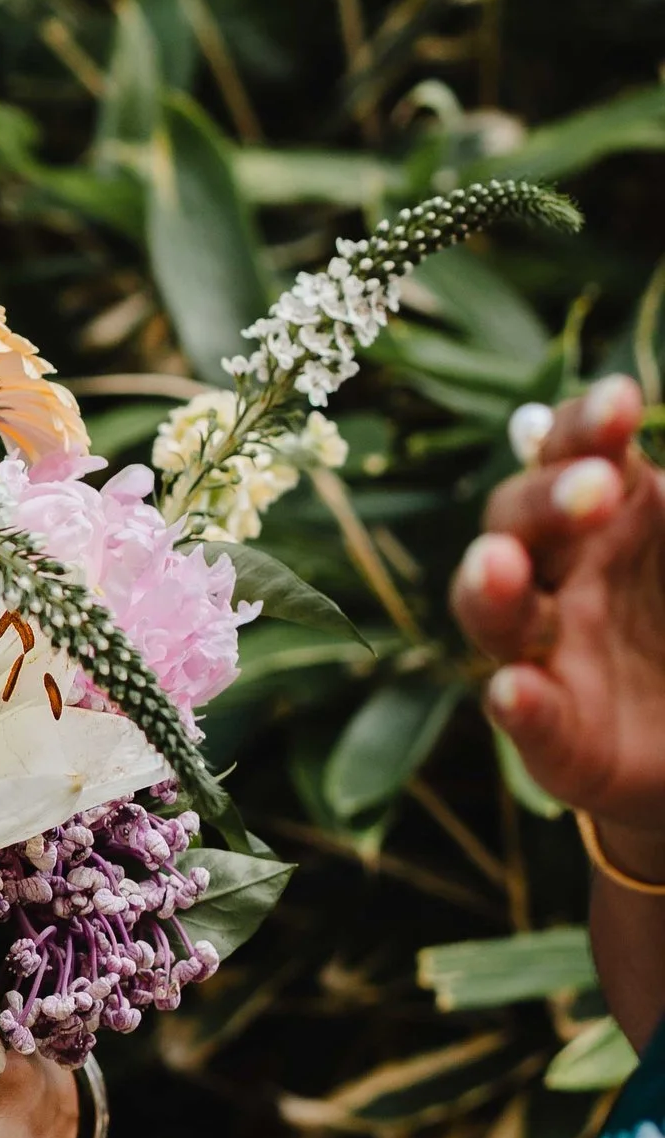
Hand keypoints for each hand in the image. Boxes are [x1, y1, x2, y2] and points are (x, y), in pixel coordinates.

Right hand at [453, 376, 664, 875]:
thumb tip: (664, 479)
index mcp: (612, 514)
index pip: (573, 452)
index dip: (587, 426)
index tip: (622, 401)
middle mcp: (563, 573)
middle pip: (518, 520)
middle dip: (548, 499)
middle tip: (598, 488)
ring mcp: (549, 653)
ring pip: (495, 613)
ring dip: (491, 587)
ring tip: (499, 565)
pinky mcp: (556, 736)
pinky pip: (525, 717)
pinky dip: (517, 704)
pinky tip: (516, 689)